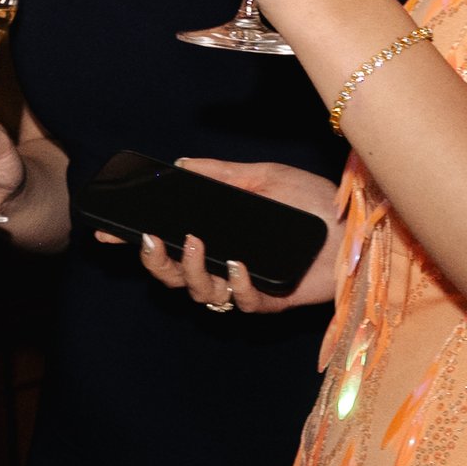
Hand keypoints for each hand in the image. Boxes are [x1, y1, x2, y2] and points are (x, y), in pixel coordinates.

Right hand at [134, 159, 342, 315]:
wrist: (359, 225)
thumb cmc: (314, 202)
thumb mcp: (263, 176)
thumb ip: (221, 173)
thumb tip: (180, 163)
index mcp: (219, 236)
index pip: (168, 243)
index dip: (135, 242)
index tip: (107, 232)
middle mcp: (226, 264)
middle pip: (174, 277)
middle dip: (155, 263)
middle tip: (152, 241)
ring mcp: (245, 285)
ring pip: (201, 293)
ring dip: (192, 270)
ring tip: (200, 244)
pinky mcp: (270, 300)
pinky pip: (242, 302)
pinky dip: (237, 285)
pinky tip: (239, 265)